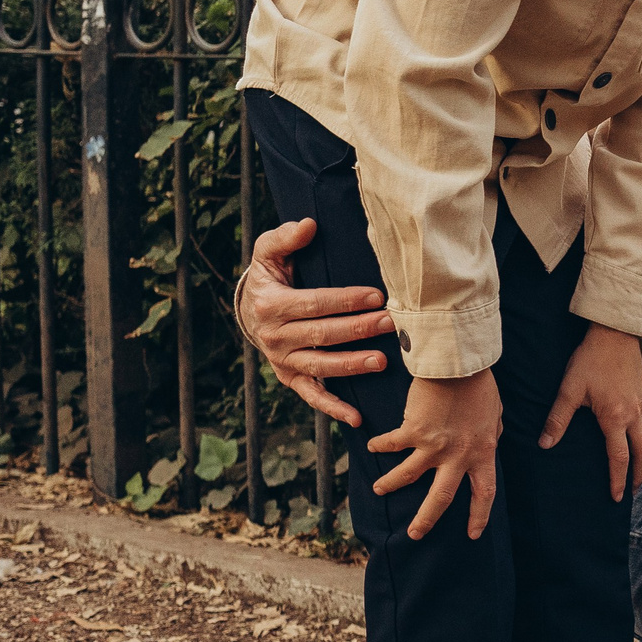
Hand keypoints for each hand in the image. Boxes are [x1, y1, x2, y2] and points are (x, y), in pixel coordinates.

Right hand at [238, 218, 397, 426]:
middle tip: (391, 324)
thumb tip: (308, 225)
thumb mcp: (269, 252)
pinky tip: (355, 417)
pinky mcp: (290, 378)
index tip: (377, 296)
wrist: (250, 309)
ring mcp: (283, 360)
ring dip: (352, 365)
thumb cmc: (271, 275)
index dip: (346, 301)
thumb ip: (285, 238)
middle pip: (322, 334)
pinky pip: (311, 396)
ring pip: (320, 366)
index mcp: (271, 305)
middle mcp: (274, 336)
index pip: (315, 303)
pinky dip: (332, 408)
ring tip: (382, 361)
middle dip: (359, 329)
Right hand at [369, 370, 501, 539]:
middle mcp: (458, 455)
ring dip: (390, 484)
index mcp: (483, 452)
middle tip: (414, 535)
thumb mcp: (495, 415)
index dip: (480, 515)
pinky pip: (392, 444)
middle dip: (426, 520)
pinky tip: (372, 445)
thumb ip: (491, 434)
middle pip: (441, 498)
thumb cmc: (480, 386)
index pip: (484, 492)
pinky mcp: (413, 431)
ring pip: (408, 476)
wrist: (459, 364)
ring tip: (378, 490)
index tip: (473, 534)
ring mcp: (434, 445)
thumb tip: (490, 442)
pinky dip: (380, 445)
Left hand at [540, 327, 641, 501]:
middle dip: (638, 475)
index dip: (618, 480)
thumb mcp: (569, 389)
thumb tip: (544, 444)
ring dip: (641, 457)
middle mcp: (634, 415)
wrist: (615, 332)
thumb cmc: (590, 359)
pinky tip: (633, 438)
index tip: (617, 496)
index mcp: (615, 418)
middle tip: (631, 491)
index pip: (620, 458)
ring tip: (633, 469)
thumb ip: (558, 419)